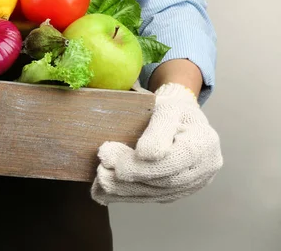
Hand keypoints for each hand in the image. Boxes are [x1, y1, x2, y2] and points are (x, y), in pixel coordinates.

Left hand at [91, 82, 222, 204]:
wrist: (178, 119)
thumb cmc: (172, 110)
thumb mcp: (166, 108)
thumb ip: (158, 130)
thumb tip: (145, 155)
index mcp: (204, 142)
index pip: (176, 160)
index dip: (146, 167)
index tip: (119, 166)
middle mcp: (204, 167)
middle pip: (164, 180)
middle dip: (131, 176)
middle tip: (102, 169)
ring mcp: (192, 183)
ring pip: (155, 193)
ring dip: (124, 189)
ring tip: (101, 178)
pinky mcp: (177, 192)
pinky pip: (150, 197)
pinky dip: (126, 195)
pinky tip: (104, 191)